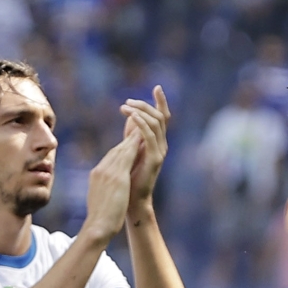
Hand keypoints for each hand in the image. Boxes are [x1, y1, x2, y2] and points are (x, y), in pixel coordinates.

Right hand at [81, 130, 141, 240]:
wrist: (97, 226)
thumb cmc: (100, 218)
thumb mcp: (101, 198)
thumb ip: (104, 188)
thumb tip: (109, 188)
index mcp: (97, 175)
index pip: (111, 157)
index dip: (122, 147)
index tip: (131, 141)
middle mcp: (101, 170)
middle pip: (116, 149)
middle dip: (127, 138)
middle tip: (139, 126)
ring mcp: (107, 172)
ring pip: (121, 149)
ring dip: (132, 138)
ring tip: (142, 127)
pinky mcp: (115, 176)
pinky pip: (126, 156)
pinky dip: (133, 145)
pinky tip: (142, 138)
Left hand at [119, 85, 170, 222]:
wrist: (131, 201)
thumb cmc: (129, 178)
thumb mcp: (130, 150)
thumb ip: (132, 134)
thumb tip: (130, 117)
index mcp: (157, 142)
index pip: (162, 117)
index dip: (161, 102)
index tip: (157, 86)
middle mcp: (162, 145)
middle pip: (160, 116)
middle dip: (146, 104)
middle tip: (128, 101)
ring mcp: (160, 151)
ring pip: (156, 123)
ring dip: (140, 111)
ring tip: (125, 107)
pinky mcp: (155, 159)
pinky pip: (150, 136)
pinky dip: (141, 123)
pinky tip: (131, 117)